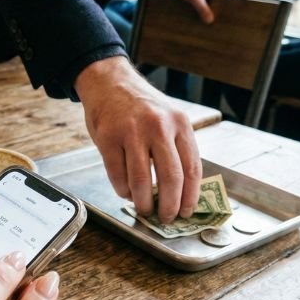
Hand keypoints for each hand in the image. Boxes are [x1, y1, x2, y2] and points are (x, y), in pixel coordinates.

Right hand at [75, 56, 201, 221]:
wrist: (109, 81)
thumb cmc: (140, 105)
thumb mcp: (167, 118)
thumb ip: (175, 147)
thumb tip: (181, 190)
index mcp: (179, 123)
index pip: (192, 168)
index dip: (190, 196)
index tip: (186, 212)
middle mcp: (158, 126)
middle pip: (171, 178)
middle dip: (169, 205)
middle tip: (165, 217)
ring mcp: (131, 131)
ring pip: (142, 181)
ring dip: (143, 202)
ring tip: (143, 209)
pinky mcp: (108, 137)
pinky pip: (117, 174)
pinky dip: (122, 190)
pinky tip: (126, 192)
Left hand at [172, 0, 229, 23]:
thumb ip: (202, 8)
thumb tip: (210, 21)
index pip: (230, 1)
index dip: (229, 11)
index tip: (227, 21)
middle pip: (223, 4)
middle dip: (220, 14)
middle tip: (219, 26)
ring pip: (215, 5)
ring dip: (213, 13)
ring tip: (212, 25)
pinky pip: (208, 4)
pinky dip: (206, 10)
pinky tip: (203, 19)